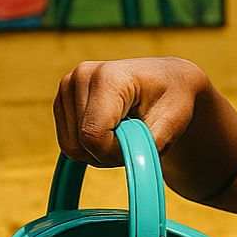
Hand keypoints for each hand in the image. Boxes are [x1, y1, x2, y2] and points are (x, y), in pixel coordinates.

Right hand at [53, 57, 208, 166]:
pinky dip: (90, 146)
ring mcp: (68, 85)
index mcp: (108, 77)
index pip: (93, 136)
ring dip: (100, 151)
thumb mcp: (173, 123)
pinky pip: (68, 142)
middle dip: (109, 153)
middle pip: (80, 144)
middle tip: (135, 137)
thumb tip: (128, 159)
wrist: (167, 81)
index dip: (116, 153)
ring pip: (71, 147)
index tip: (140, 142)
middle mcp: (81, 76)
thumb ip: (149, 144)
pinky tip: (110, 129)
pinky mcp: (62, 99)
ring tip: (124, 131)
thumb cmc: (173, 99)